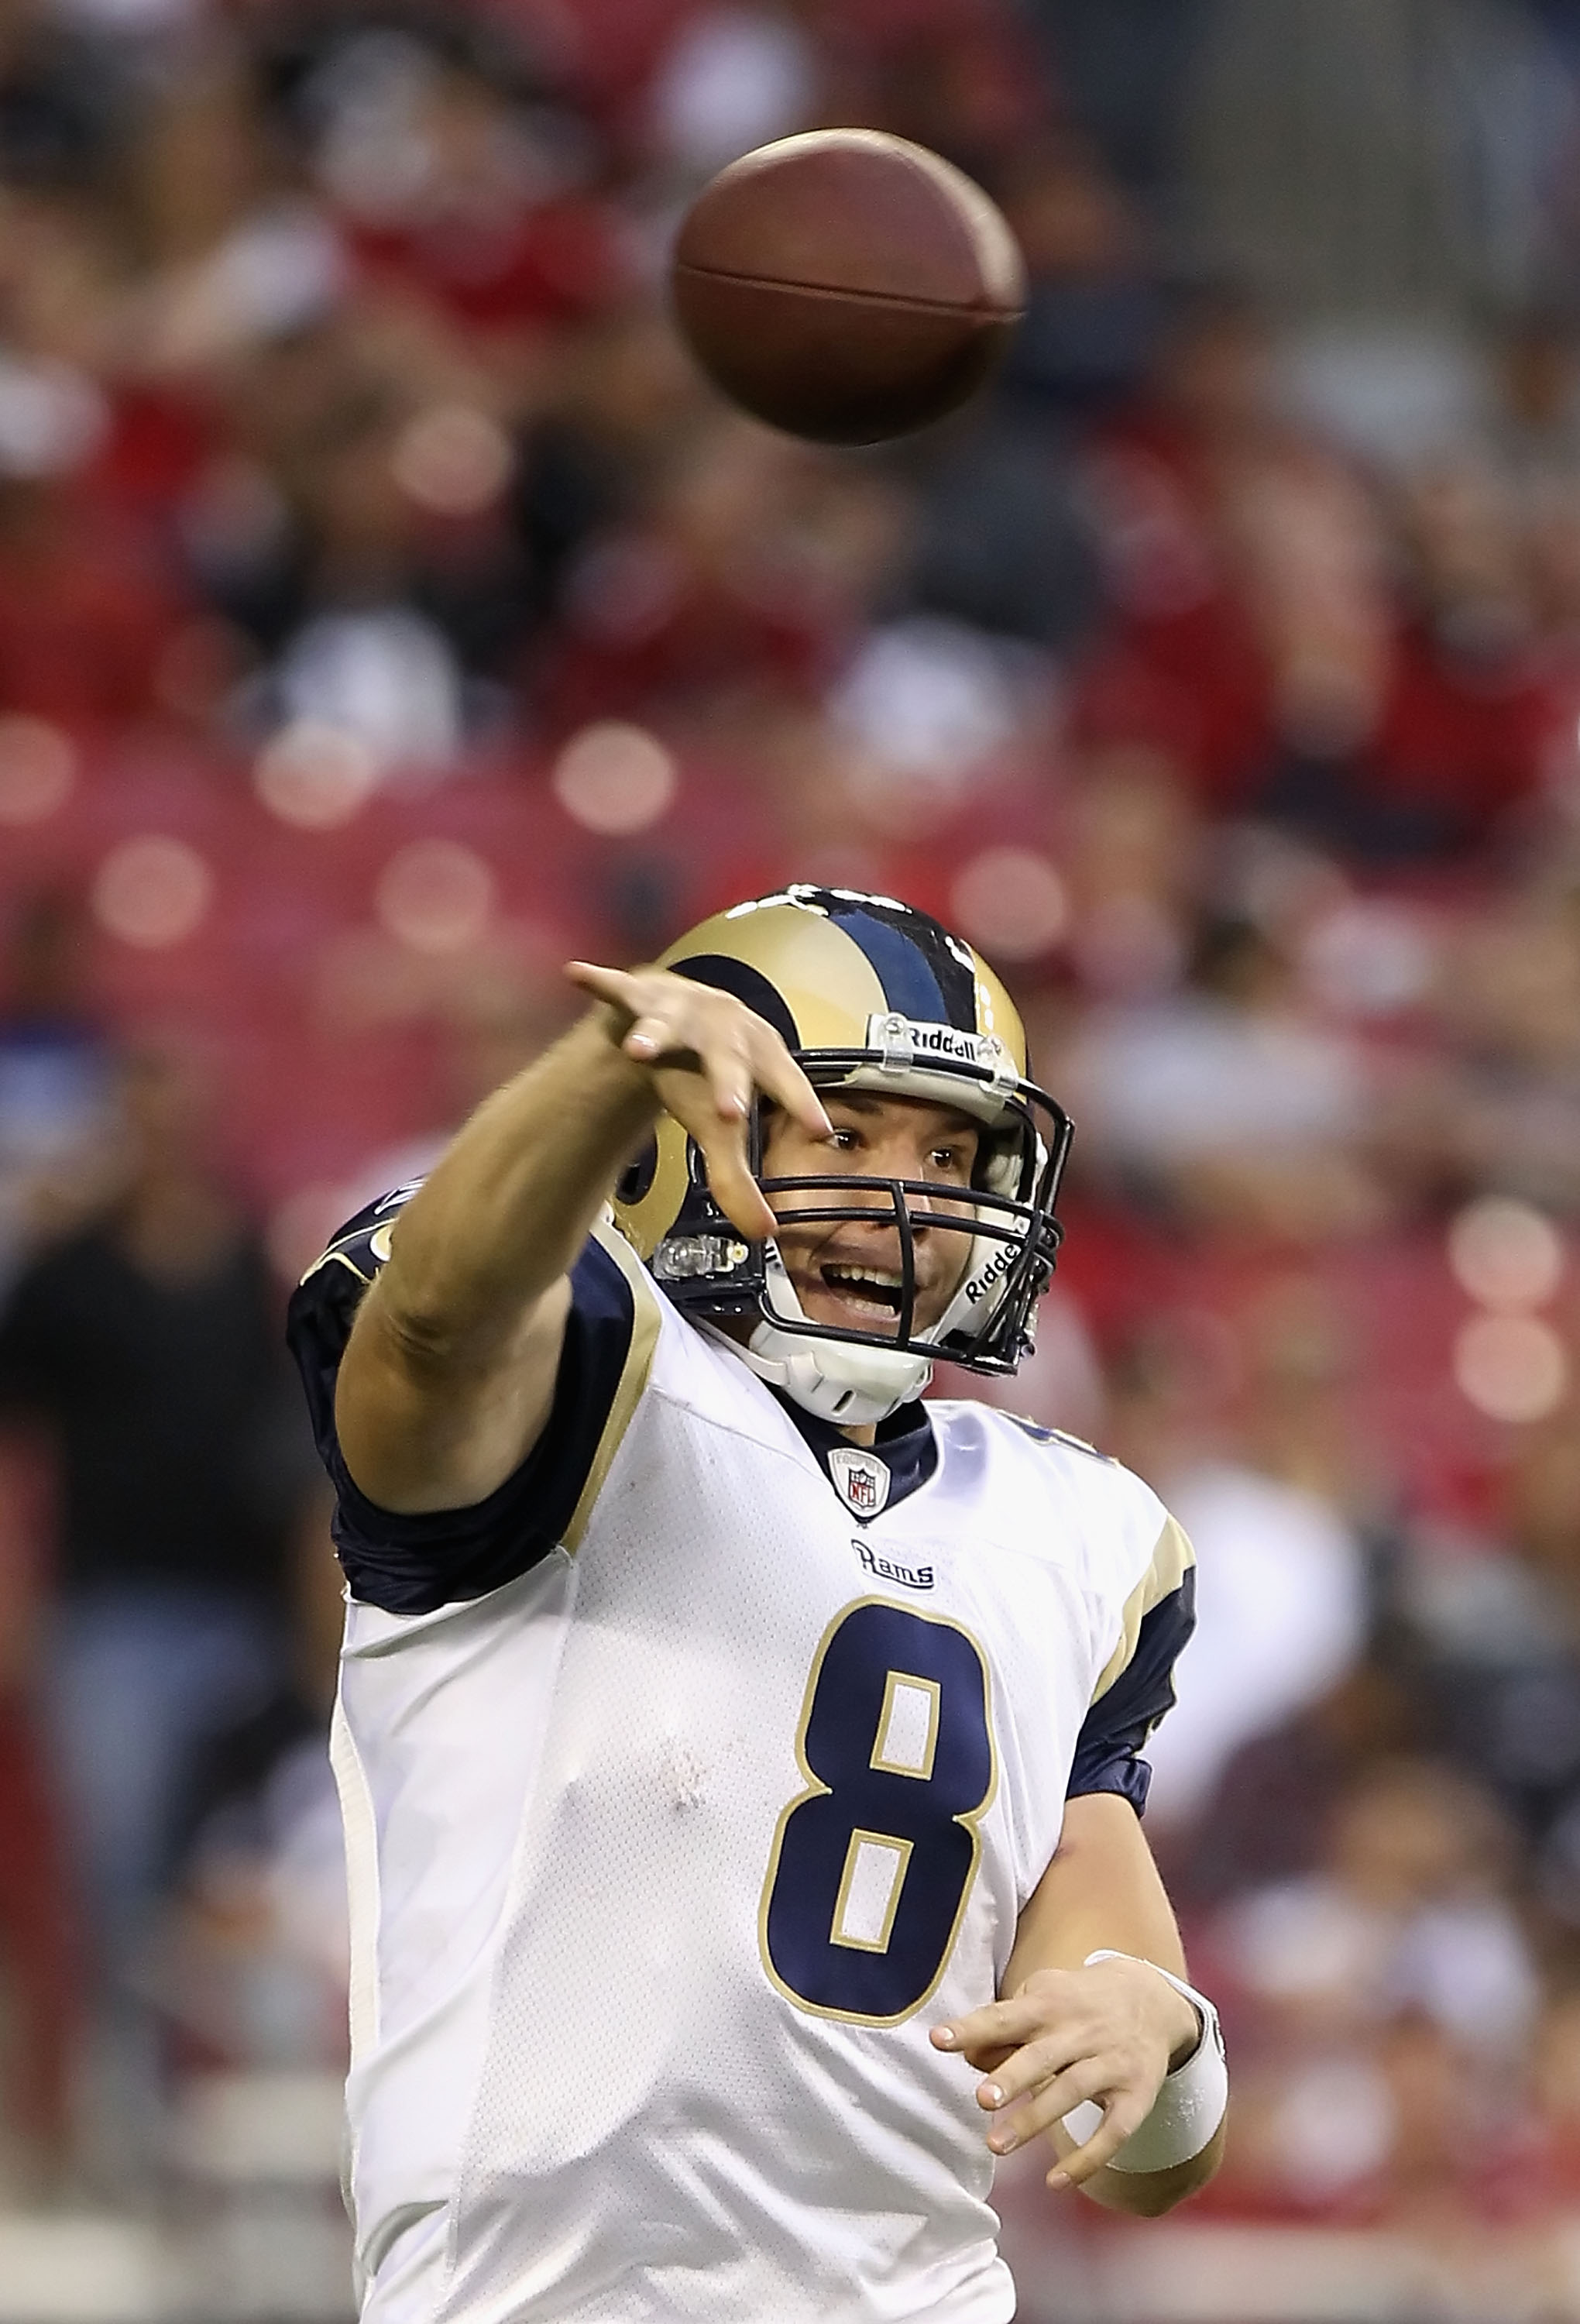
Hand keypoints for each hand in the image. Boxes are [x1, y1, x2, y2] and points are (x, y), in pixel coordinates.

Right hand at [566, 959, 831, 1242]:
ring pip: (667, 1024)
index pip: (785, 1084)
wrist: (682, 1009)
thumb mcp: (723, 1124)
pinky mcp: (639, 997)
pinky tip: (576, 975)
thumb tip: (764, 1235)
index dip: (800, 1105)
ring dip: (653, 1035)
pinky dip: (599, 984)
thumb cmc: (708, 1072)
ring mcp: (680, 1011)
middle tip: (729, 1114)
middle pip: (727, 1060)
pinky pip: (617, 991)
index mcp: (757, 1056)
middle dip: (727, 1083)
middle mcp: (723, 1030)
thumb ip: (737, 1180)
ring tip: (636, 1050)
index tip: (819, 1131)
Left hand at [931, 1956, 1200, 2189]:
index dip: (972, 2028)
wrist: (1152, 1999)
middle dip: (1012, 2077)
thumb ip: (1004, 2028)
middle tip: (982, 2100)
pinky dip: (1088, 2158)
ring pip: (1072, 2092)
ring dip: (1035, 2119)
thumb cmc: (1076, 2004)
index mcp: (1050, 2003)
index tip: (938, 2041)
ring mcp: (1112, 2063)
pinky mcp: (1137, 2095)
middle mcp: (1081, 2031)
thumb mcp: (1042, 1998)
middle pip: (1043, 2055)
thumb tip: (968, 2057)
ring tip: (996, 2145)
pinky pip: (1114, 2131)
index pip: (1005, 2015)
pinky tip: (1056, 2181)